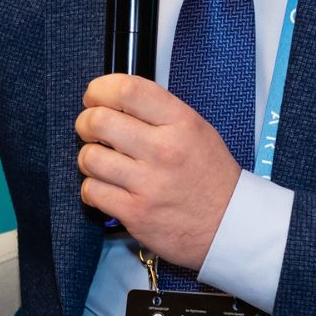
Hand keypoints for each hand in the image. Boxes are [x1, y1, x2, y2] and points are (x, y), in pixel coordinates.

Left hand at [75, 74, 242, 270]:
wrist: (230, 225)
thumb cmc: (209, 176)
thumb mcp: (196, 129)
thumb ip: (157, 112)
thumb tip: (113, 97)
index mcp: (181, 123)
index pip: (128, 90)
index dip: (100, 89)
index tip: (94, 96)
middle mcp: (164, 150)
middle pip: (99, 121)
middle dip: (86, 123)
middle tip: (91, 129)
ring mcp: (148, 184)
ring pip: (90, 157)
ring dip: (89, 158)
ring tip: (102, 162)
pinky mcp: (136, 213)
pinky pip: (92, 191)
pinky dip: (92, 188)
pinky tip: (105, 188)